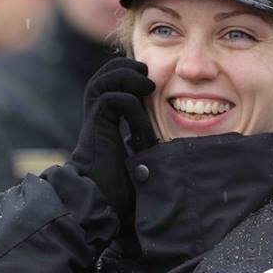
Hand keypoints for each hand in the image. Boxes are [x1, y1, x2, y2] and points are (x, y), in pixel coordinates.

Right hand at [68, 58, 155, 221]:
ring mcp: (95, 121)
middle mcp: (98, 117)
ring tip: (147, 84)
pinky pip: (114, 101)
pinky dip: (132, 105)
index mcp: (106, 122)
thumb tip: (176, 147)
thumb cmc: (119, 192)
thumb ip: (149, 148)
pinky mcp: (97, 128)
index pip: (112, 85)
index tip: (151, 86)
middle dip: (125, 67)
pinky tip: (142, 122)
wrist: (97, 205)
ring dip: (126, 76)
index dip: (129, 76)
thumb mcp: (141, 162)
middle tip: (147, 73)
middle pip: (103, 75)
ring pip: (102, 81)